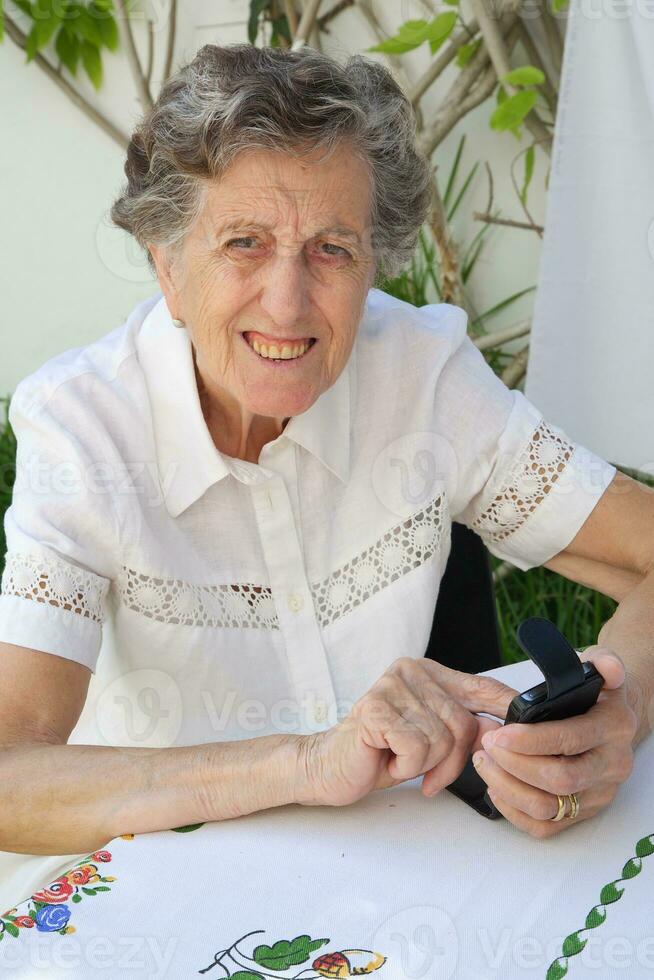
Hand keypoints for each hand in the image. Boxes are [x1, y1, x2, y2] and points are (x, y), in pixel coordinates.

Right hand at [293, 656, 518, 806]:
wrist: (330, 766)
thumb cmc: (381, 753)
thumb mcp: (431, 739)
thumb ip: (464, 728)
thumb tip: (507, 731)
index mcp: (428, 672)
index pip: (480, 686)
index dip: (509, 705)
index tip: (535, 720)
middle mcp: (410, 671)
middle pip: (463, 723)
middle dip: (451, 760)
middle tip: (426, 771)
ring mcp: (390, 686)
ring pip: (442, 739)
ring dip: (425, 766)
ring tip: (399, 761)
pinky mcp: (374, 708)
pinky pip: (416, 748)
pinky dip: (405, 767)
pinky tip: (386, 761)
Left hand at [471, 647, 638, 837]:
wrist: (617, 718)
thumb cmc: (599, 693)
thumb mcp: (601, 665)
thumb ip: (602, 661)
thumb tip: (607, 668)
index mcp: (614, 728)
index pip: (571, 740)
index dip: (531, 740)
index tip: (499, 734)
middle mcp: (611, 765)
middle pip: (559, 779)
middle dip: (513, 764)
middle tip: (487, 745)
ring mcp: (599, 793)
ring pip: (548, 807)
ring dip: (507, 787)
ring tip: (484, 762)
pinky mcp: (583, 812)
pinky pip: (546, 827)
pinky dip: (514, 811)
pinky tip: (496, 787)